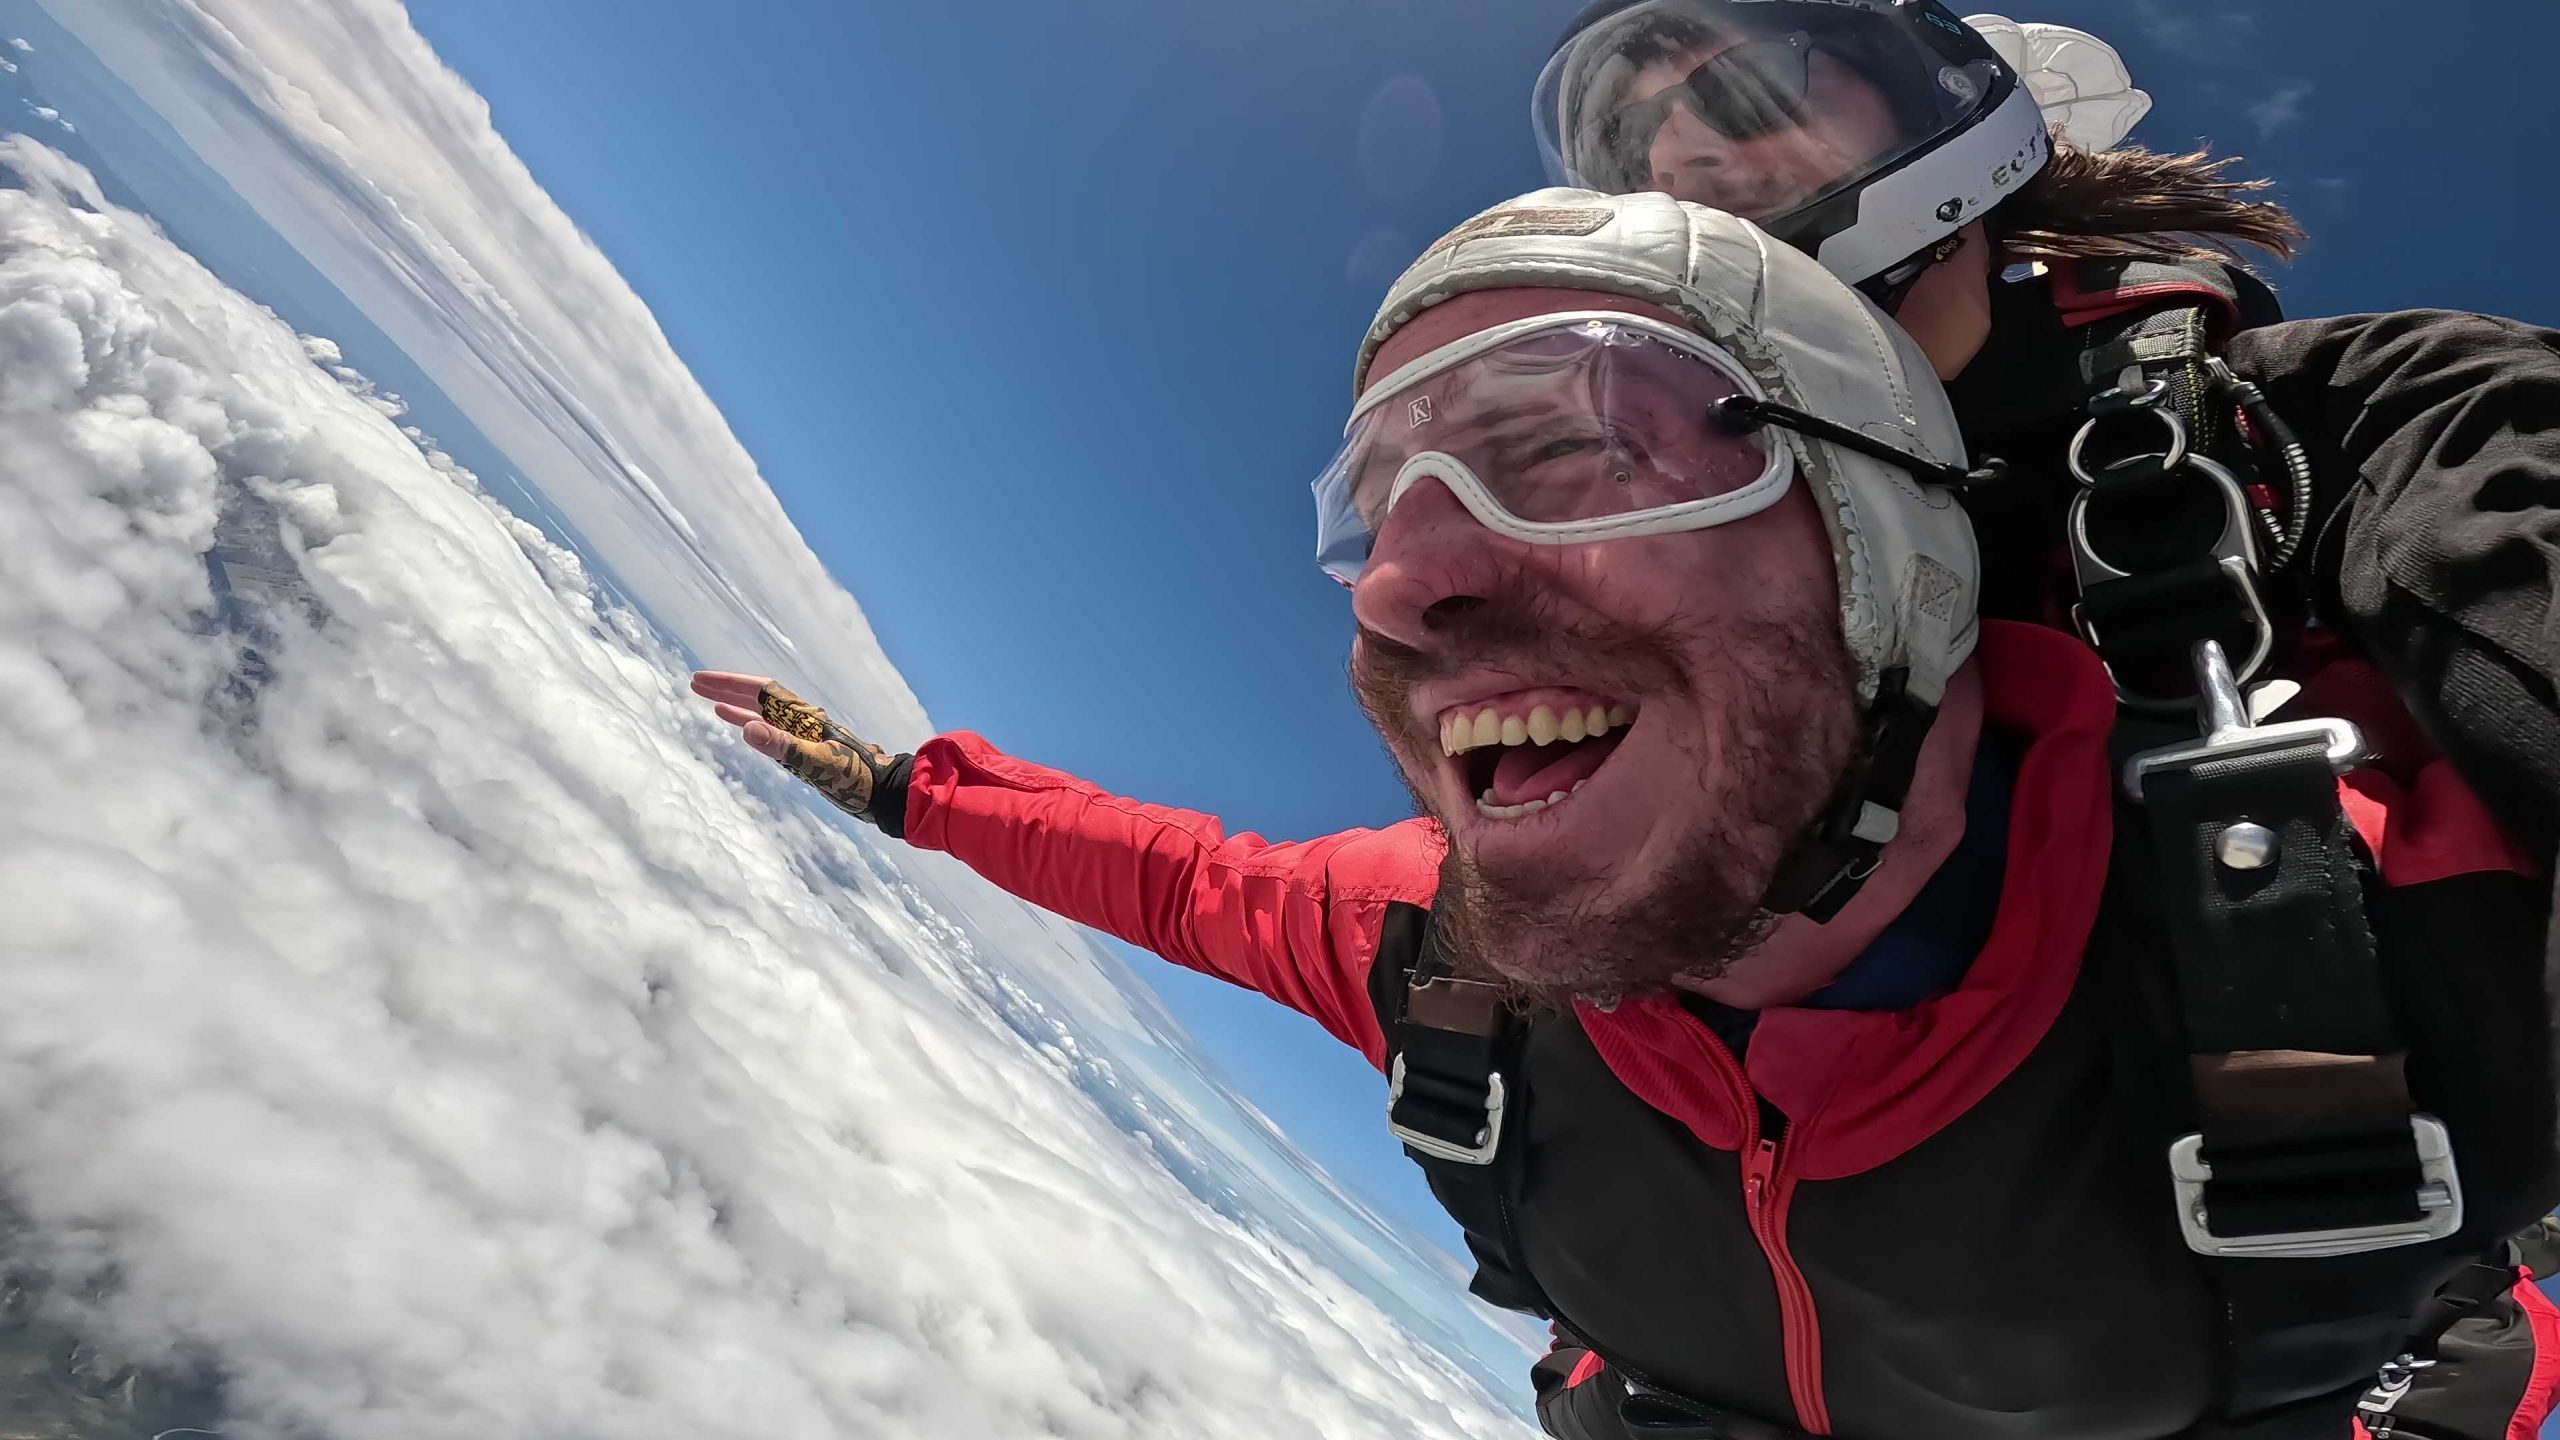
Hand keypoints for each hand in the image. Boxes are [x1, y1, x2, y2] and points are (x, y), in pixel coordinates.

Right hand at [692, 671, 905, 827]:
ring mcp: (803, 736)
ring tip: (710, 702)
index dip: (731, 683)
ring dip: (738, 705)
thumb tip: (747, 727)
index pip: (761, 691)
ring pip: (764, 714)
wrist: (884, 794)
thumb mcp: (817, 764)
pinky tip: (744, 729)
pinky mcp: (806, 752)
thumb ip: (783, 747)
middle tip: (695, 684)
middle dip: (728, 689)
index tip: (701, 681)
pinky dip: (754, 726)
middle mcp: (801, 721)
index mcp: (803, 717)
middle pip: (758, 698)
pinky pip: (772, 733)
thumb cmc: (855, 779)